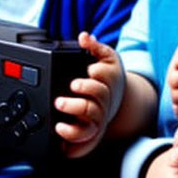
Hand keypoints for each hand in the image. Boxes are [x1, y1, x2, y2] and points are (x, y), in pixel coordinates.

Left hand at [54, 32, 124, 157]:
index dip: (96, 72)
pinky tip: (60, 132)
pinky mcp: (91, 133)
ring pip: (90, 120)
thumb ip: (94, 47)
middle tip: (72, 86)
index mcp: (107, 80)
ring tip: (59, 107)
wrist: (118, 100)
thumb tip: (83, 36)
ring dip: (76, 112)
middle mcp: (103, 100)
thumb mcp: (104, 58)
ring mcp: (97, 118)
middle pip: (98, 96)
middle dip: (85, 90)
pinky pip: (84, 141)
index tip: (88, 69)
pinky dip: (72, 140)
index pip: (104, 75)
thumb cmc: (107, 78)